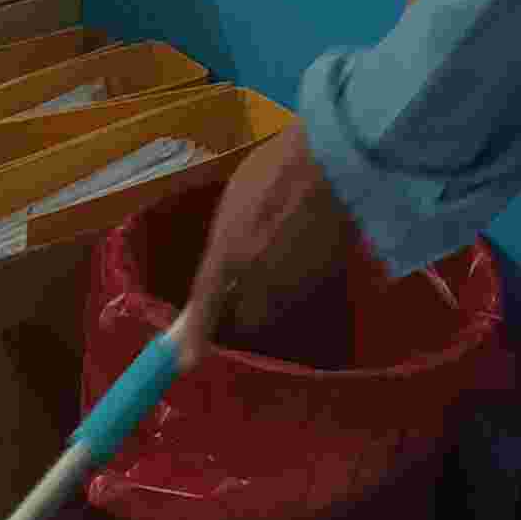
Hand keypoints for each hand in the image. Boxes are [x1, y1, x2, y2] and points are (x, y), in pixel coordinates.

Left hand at [182, 129, 349, 354]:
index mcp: (229, 249)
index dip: (195, 334)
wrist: (334, 159)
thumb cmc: (277, 166)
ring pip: (276, 308)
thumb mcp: (236, 197)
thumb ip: (225, 238)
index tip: (186, 359)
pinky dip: (297, 284)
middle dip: (242, 315)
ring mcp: (296, 280)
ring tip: (275, 266)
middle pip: (247, 318)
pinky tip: (300, 256)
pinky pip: (302, 293)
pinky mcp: (326, 278)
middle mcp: (259, 275)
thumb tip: (221, 261)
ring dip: (270, 299)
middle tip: (241, 296)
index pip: (207, 302)